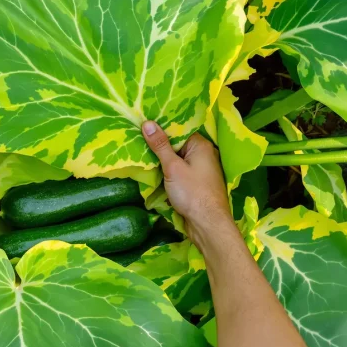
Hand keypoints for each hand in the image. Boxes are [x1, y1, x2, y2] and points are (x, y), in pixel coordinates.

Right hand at [141, 121, 237, 252]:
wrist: (208, 224)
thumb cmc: (192, 192)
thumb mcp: (172, 167)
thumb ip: (160, 145)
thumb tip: (147, 123)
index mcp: (201, 145)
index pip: (179, 130)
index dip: (161, 129)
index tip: (143, 127)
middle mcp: (204, 154)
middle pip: (178, 145)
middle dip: (160, 146)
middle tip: (138, 140)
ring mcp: (202, 170)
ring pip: (178, 160)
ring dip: (163, 162)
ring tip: (142, 156)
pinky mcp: (197, 183)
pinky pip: (181, 172)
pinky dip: (169, 173)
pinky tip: (154, 173)